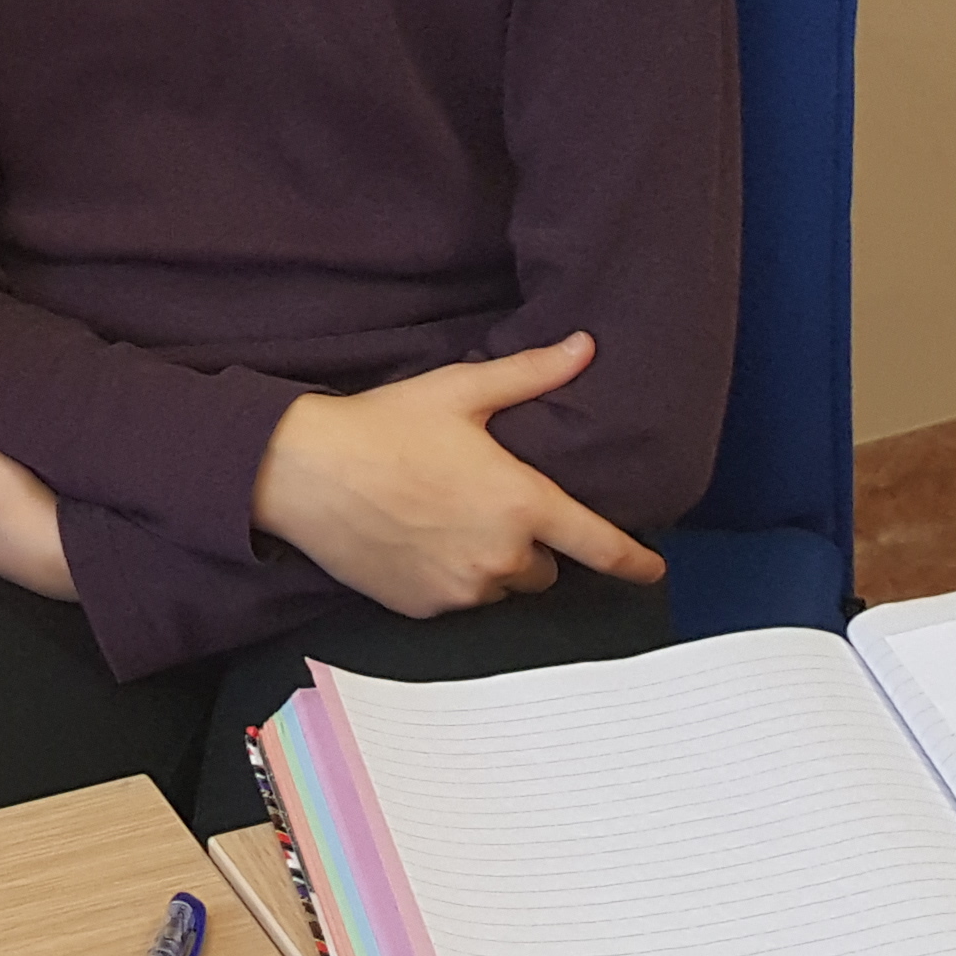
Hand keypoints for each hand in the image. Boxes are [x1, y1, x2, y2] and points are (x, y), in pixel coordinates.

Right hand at [248, 336, 667, 616]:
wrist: (302, 474)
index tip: (653, 570)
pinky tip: (418, 543)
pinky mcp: (424, 609)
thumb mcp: (461, 391)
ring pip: (500, 587)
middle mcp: (500, 557)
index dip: (633, 561)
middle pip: (545, 569)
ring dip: (491, 565)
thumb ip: (531, 374)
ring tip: (448, 523)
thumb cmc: (384, 426)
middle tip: (489, 506)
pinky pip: (457, 601)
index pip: (600, 545)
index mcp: (522, 504)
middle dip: (530, 544)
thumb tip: (584, 347)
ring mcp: (461, 589)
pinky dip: (450, 579)